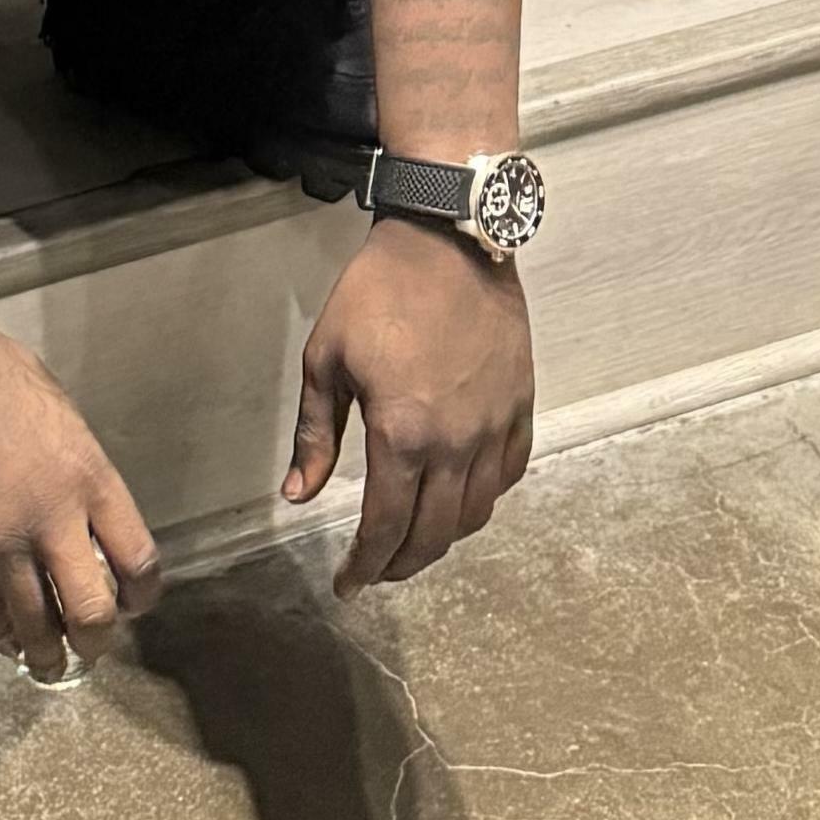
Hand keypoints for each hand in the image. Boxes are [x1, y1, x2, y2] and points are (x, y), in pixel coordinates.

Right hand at [0, 312, 163, 679]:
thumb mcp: (62, 417)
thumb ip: (78, 475)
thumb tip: (86, 515)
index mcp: (90, 478)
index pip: (138, 562)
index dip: (140, 597)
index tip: (131, 604)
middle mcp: (53, 519)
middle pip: (93, 614)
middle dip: (95, 641)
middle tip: (88, 646)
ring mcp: (1, 544)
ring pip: (37, 631)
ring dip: (46, 655)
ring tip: (47, 660)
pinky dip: (1, 637)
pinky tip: (6, 637)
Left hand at [285, 216, 535, 594]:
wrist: (447, 235)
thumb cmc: (378, 291)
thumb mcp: (327, 357)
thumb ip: (314, 435)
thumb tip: (298, 496)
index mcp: (403, 435)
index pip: (386, 529)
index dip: (365, 567)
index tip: (348, 585)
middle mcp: (456, 443)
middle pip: (433, 535)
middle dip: (400, 565)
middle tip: (376, 570)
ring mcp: (495, 425)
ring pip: (475, 513)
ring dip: (442, 539)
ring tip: (414, 539)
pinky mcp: (521, 403)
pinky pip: (509, 473)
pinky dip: (484, 498)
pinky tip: (462, 496)